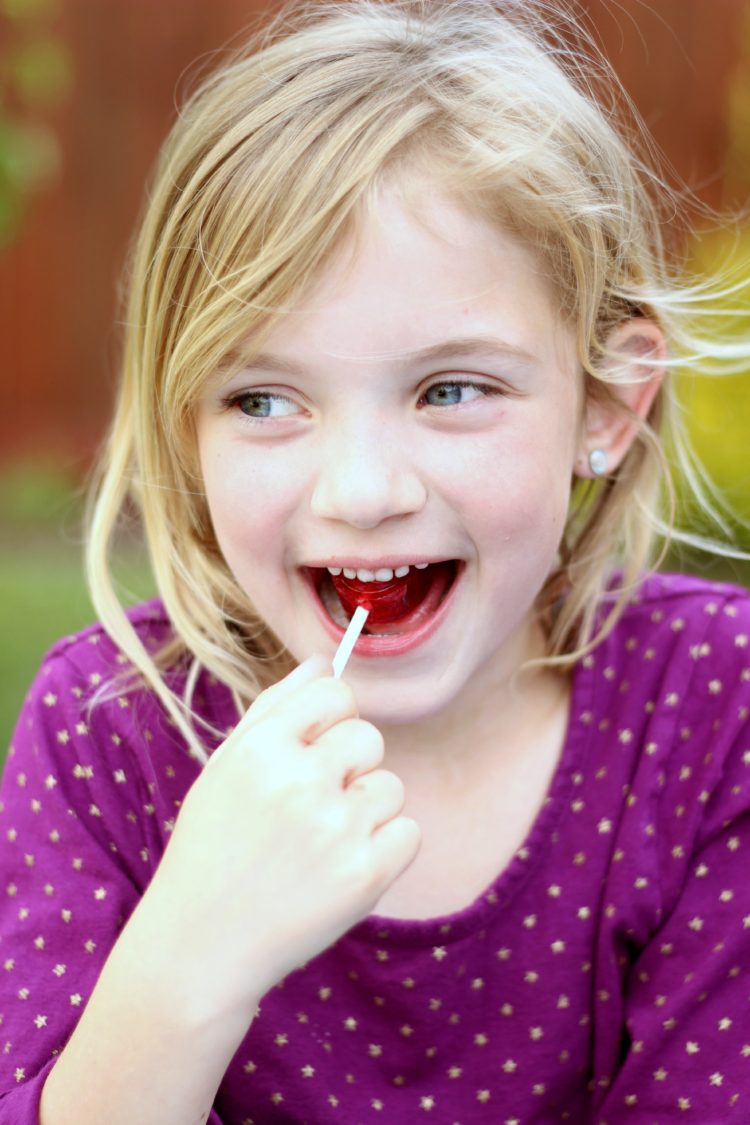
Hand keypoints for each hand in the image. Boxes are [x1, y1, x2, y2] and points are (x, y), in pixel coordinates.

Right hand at [145, 656, 420, 1023]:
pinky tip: (343, 868)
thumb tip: (323, 662)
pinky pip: (409, 832)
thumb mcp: (225, 768)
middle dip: (349, 767)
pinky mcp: (366, 875)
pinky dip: (385, 850)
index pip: (335, 693)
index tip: (313, 752)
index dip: (330, 722)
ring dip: (366, 811)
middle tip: (310, 808)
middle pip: (368, 737)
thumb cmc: (213, 848)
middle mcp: (301, 780)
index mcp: (262, 748)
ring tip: (321, 844)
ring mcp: (337, 828)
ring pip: (390, 786)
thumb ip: (275, 709)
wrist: (200, 947)